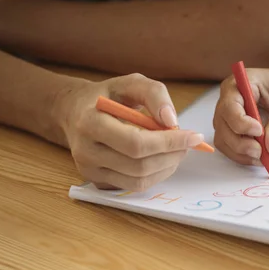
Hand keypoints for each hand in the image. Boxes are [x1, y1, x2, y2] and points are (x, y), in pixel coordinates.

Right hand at [53, 73, 205, 190]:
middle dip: (172, 155)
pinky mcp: (97, 181)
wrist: (74, 112)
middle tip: (189, 143)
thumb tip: (172, 121)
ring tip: (177, 150)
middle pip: (139, 165)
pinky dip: (155, 175)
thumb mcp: (130, 83)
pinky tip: (161, 159)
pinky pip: (134, 186)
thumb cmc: (107, 96)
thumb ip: (154, 94)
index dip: (169, 142)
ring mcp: (90, 170)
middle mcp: (85, 151)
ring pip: (139, 180)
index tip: (194, 136)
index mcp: (89, 123)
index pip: (136, 143)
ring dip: (167, 167)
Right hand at [213, 64, 268, 165]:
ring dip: (244, 153)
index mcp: (240, 84)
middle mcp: (229, 99)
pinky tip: (266, 155)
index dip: (241, 123)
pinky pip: (231, 149)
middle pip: (223, 126)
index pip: (229, 106)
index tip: (259, 132)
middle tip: (262, 152)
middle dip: (240, 143)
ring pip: (224, 141)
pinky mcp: (233, 130)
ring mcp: (229, 116)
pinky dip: (246, 156)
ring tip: (268, 154)